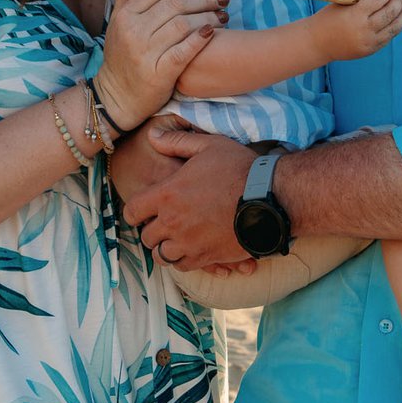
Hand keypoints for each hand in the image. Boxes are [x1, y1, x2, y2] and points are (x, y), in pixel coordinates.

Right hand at [97, 0, 220, 129]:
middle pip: (175, 3)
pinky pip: (185, 50)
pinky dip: (201, 38)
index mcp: (125, 15)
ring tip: (222, 15)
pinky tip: (213, 32)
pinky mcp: (159, 73)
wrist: (118, 98)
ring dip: (208, 15)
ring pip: (183, 24)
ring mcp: (145, 52)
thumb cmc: (122, 58)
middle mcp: (134, 31)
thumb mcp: (116, 24)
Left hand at [123, 118, 256, 268]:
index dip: (134, 212)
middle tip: (164, 224)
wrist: (269, 198)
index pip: (132, 211)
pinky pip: (182, 267)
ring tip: (175, 240)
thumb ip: (177, 142)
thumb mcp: (208, 145)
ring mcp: (189, 242)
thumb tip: (153, 135)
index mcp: (167, 194)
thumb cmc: (240, 169)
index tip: (142, 211)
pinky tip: (190, 249)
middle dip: (152, 230)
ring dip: (165, 248)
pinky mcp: (206, 257)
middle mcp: (173, 221)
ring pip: (161, 255)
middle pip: (146, 237)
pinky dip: (183, 260)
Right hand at [316, 0, 401, 62]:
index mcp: (355, 15)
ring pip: (393, 27)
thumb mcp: (343, 2)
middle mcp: (364, 29)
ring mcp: (369, 42)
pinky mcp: (370, 50)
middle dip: (400, 1)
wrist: (316, 43)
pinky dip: (396, 27)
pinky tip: (401, 19)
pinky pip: (388, 37)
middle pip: (389, 13)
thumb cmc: (328, 18)